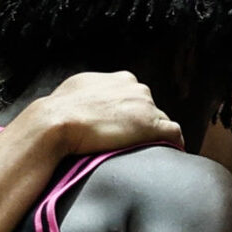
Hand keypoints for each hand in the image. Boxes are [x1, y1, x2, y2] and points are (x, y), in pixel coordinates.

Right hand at [24, 71, 182, 153]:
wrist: (57, 121)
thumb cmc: (61, 108)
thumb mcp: (79, 87)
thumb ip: (94, 89)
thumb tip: (90, 97)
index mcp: (123, 79)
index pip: (138, 97)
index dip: (133, 113)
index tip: (127, 127)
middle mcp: (138, 89)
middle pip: (151, 109)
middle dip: (144, 123)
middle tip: (133, 142)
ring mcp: (147, 107)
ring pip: (162, 121)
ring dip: (156, 135)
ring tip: (150, 150)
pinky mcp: (152, 126)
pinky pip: (174, 134)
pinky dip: (175, 142)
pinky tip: (172, 152)